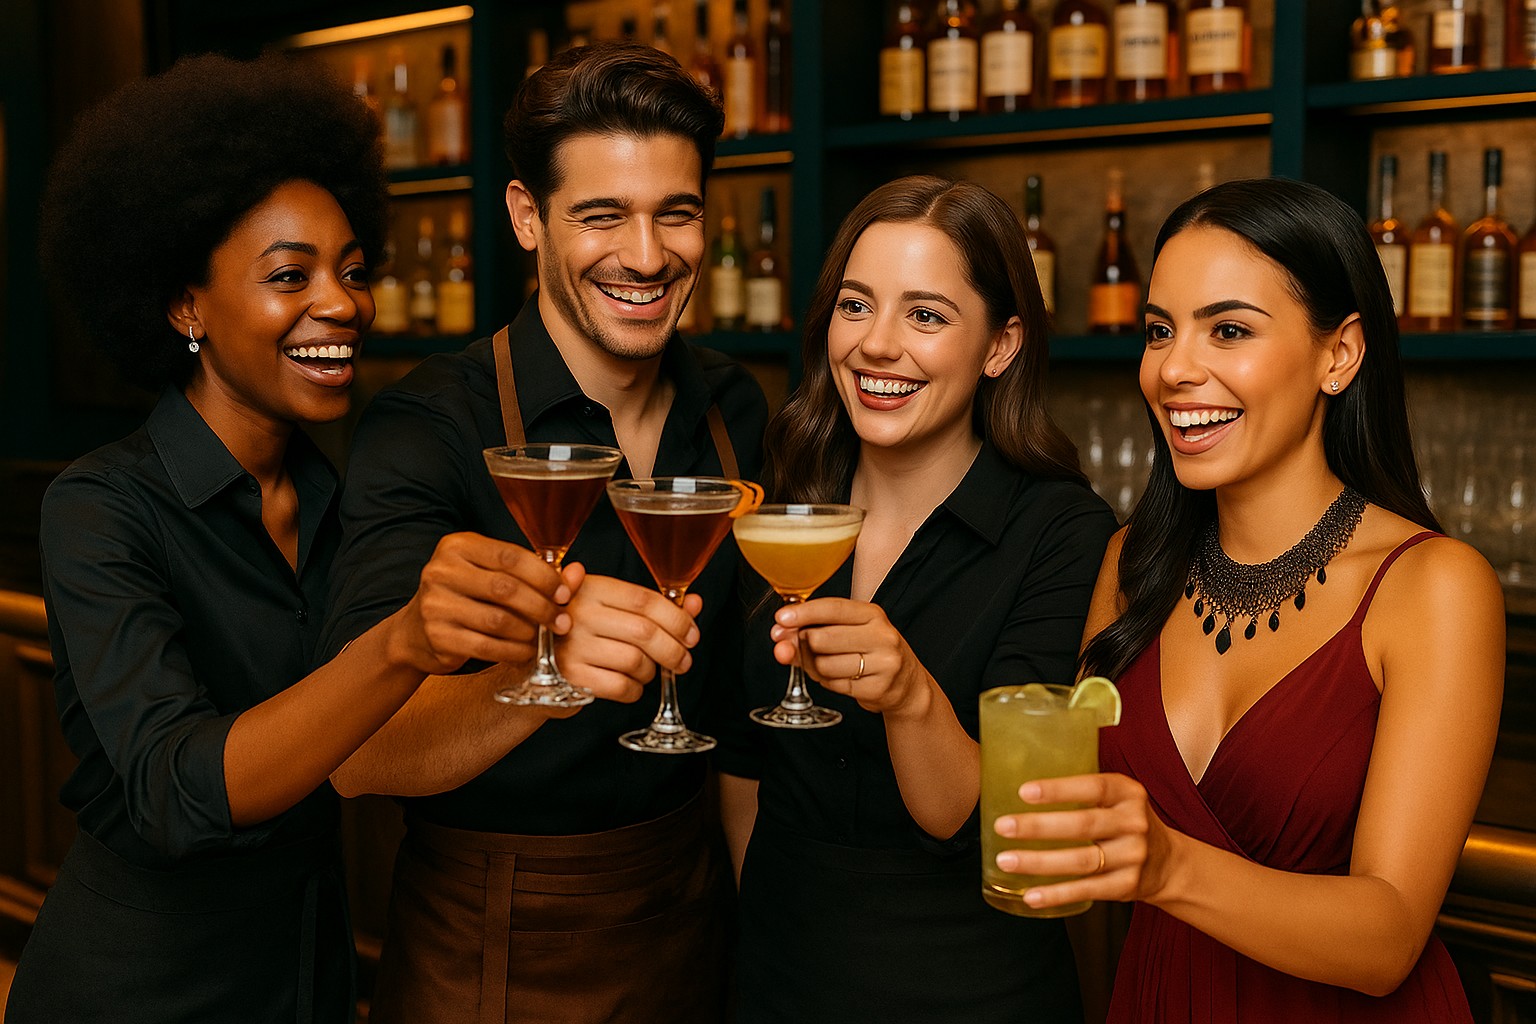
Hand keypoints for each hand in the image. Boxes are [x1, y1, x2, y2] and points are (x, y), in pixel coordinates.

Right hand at [388, 532, 568, 675]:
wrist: (415, 633)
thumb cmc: (464, 598)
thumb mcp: (492, 575)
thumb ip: (534, 573)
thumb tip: (578, 573)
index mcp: (458, 546)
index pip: (510, 556)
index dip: (544, 576)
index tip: (565, 593)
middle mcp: (442, 571)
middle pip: (506, 589)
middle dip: (542, 607)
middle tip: (562, 621)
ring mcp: (436, 604)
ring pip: (499, 621)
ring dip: (530, 632)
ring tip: (544, 637)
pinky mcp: (438, 636)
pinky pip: (487, 646)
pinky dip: (514, 651)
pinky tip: (526, 652)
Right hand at [554, 565, 701, 702]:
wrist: (535, 666)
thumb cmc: (583, 633)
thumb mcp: (612, 609)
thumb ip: (654, 607)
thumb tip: (695, 603)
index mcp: (593, 589)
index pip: (646, 601)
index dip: (677, 618)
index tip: (692, 635)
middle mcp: (579, 614)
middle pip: (645, 632)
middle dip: (674, 650)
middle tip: (684, 661)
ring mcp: (572, 646)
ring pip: (636, 661)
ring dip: (652, 671)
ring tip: (647, 670)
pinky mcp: (570, 677)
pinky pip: (621, 687)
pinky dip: (636, 689)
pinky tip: (632, 684)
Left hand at [771, 598, 933, 718]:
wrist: (907, 685)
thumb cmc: (872, 652)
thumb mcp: (850, 632)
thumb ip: (813, 631)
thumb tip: (780, 636)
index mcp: (873, 614)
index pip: (833, 608)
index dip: (804, 613)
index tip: (781, 619)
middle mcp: (882, 636)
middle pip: (822, 638)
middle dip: (805, 646)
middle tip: (806, 649)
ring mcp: (883, 663)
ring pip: (824, 665)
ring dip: (816, 668)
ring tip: (830, 665)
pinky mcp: (877, 688)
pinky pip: (834, 685)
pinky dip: (828, 683)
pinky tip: (841, 678)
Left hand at [990, 772, 1175, 911]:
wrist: (1169, 863)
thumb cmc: (1125, 822)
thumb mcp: (1117, 798)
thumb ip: (1083, 790)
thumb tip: (1020, 781)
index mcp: (1129, 793)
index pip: (1093, 787)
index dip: (1059, 790)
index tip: (1024, 792)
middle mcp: (1134, 823)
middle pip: (1083, 825)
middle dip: (1038, 826)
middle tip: (1003, 826)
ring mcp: (1133, 857)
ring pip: (1080, 861)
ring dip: (1039, 862)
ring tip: (1006, 860)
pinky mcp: (1127, 886)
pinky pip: (1086, 890)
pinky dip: (1056, 894)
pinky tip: (1030, 895)